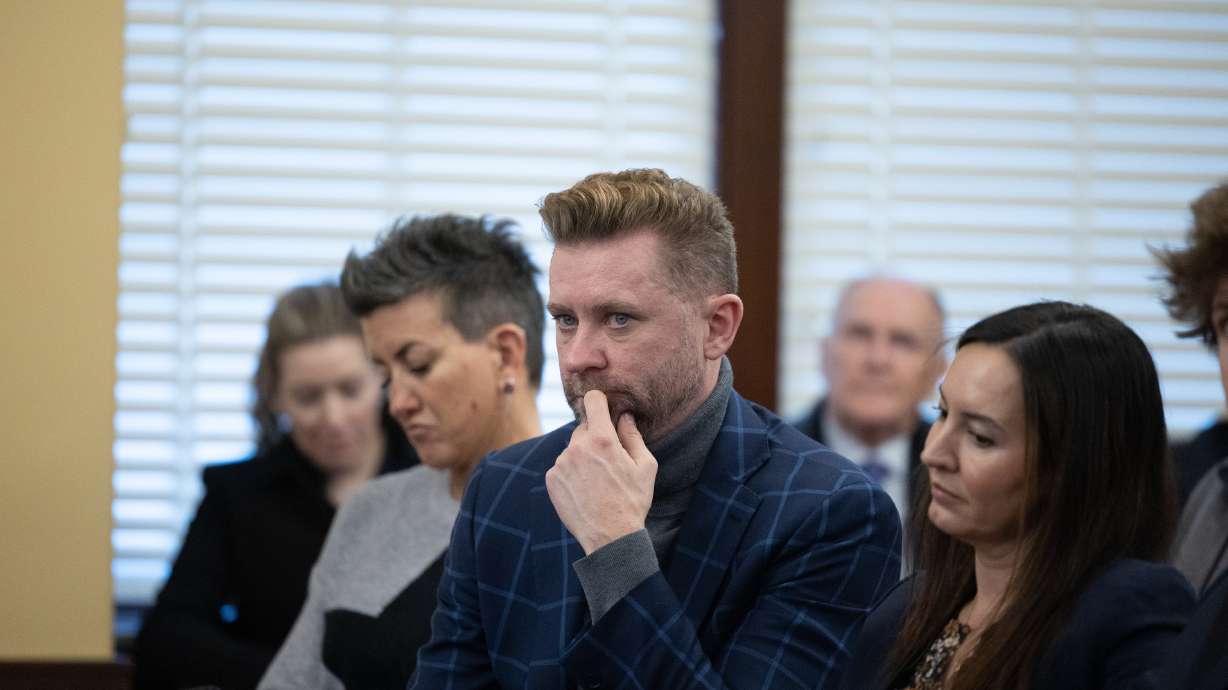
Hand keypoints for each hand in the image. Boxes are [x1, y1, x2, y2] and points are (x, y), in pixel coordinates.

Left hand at [545, 390, 657, 554]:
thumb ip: (633, 436)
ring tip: (597, 481)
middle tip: (608, 461)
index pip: (593, 401)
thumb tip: (624, 416)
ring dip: (582, 457)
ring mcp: (561, 463)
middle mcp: (577, 447)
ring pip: (572, 449)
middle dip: (595, 437)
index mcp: (602, 439)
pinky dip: (571, 473)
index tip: (603, 409)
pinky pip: (562, 466)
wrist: (610, 537)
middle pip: (584, 428)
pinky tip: (585, 490)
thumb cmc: (632, 500)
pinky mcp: (552, 479)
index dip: (600, 402)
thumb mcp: (645, 466)